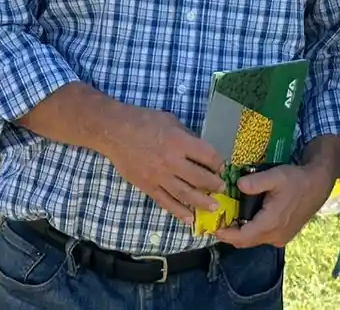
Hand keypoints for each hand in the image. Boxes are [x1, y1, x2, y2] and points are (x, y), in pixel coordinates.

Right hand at [98, 105, 226, 228]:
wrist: (115, 131)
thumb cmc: (144, 121)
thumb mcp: (171, 121)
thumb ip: (187, 136)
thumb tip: (200, 151)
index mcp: (180, 142)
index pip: (207, 155)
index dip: (219, 163)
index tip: (224, 168)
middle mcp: (172, 162)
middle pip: (199, 178)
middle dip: (214, 185)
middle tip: (223, 189)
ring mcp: (159, 176)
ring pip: (185, 194)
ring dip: (202, 202)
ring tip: (214, 207)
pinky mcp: (148, 186)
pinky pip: (166, 202)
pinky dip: (178, 212)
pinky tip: (189, 218)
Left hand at [213, 161, 337, 248]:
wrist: (318, 185)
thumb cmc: (296, 180)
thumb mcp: (276, 176)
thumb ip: (255, 182)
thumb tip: (238, 185)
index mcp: (271, 223)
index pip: (242, 238)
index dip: (225, 235)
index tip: (213, 227)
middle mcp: (275, 236)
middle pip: (246, 241)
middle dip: (231, 233)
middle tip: (219, 219)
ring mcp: (280, 238)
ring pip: (254, 239)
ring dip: (242, 231)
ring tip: (232, 215)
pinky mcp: (284, 235)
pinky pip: (263, 237)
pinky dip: (253, 230)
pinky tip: (249, 215)